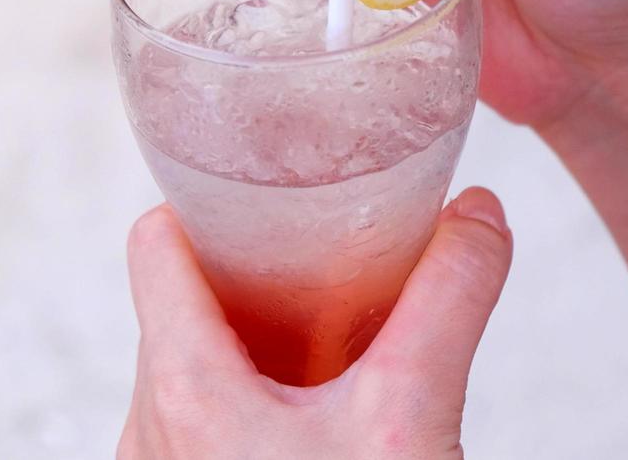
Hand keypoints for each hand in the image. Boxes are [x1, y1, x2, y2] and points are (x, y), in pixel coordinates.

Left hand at [119, 188, 512, 458]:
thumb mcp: (413, 416)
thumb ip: (449, 300)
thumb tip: (478, 215)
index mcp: (183, 388)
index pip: (154, 243)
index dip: (207, 204)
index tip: (269, 196)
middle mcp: (149, 430)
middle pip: (181, 302)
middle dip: (251, 279)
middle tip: (322, 265)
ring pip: (190, 365)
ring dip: (254, 345)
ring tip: (326, 342)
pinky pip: (198, 424)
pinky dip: (252, 403)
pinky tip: (316, 418)